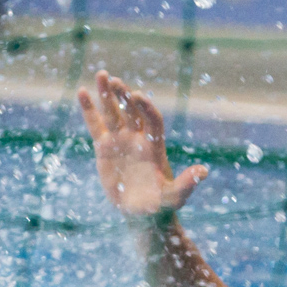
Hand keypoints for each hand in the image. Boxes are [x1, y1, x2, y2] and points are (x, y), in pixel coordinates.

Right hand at [77, 71, 208, 216]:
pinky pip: (96, 125)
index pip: (153, 120)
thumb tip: (204, 172)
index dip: (146, 108)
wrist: (142, 212)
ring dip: (108, 94)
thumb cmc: (160, 205)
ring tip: (101, 75)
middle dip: (124, 95)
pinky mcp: (105, 147)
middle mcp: (138, 138)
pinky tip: (82, 92)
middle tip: (114, 80)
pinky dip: (89, 109)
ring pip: (114, 112)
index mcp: (155, 146)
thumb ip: (187, 184)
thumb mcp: (175, 197)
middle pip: (132, 111)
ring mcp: (121, 140)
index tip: (137, 97)